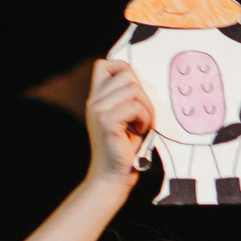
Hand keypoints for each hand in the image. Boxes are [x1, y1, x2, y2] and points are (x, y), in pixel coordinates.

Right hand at [85, 57, 155, 181]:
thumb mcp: (124, 118)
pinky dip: (145, 118)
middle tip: (145, 114)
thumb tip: (144, 83)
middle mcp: (94, 101)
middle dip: (143, 93)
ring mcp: (98, 110)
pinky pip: (135, 106)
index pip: (105, 65)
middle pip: (126, 73)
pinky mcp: (106, 121)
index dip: (124, 69)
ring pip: (133, 89)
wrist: (112, 176)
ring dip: (146, 107)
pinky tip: (140, 130)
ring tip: (142, 124)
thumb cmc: (122, 150)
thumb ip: (127, 98)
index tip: (136, 92)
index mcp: (97, 98)